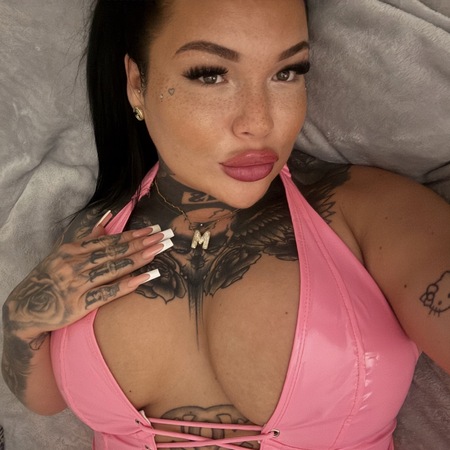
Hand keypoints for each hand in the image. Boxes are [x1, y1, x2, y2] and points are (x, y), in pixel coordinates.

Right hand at [3, 218, 172, 342]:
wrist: (26, 308)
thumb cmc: (49, 277)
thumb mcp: (63, 254)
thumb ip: (87, 237)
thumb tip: (108, 219)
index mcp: (72, 250)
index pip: (108, 240)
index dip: (132, 235)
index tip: (151, 230)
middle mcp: (74, 265)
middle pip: (114, 252)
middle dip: (141, 243)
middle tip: (163, 237)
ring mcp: (76, 285)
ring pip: (113, 269)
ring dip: (138, 259)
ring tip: (158, 252)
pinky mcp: (78, 305)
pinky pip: (107, 293)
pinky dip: (127, 285)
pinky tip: (145, 278)